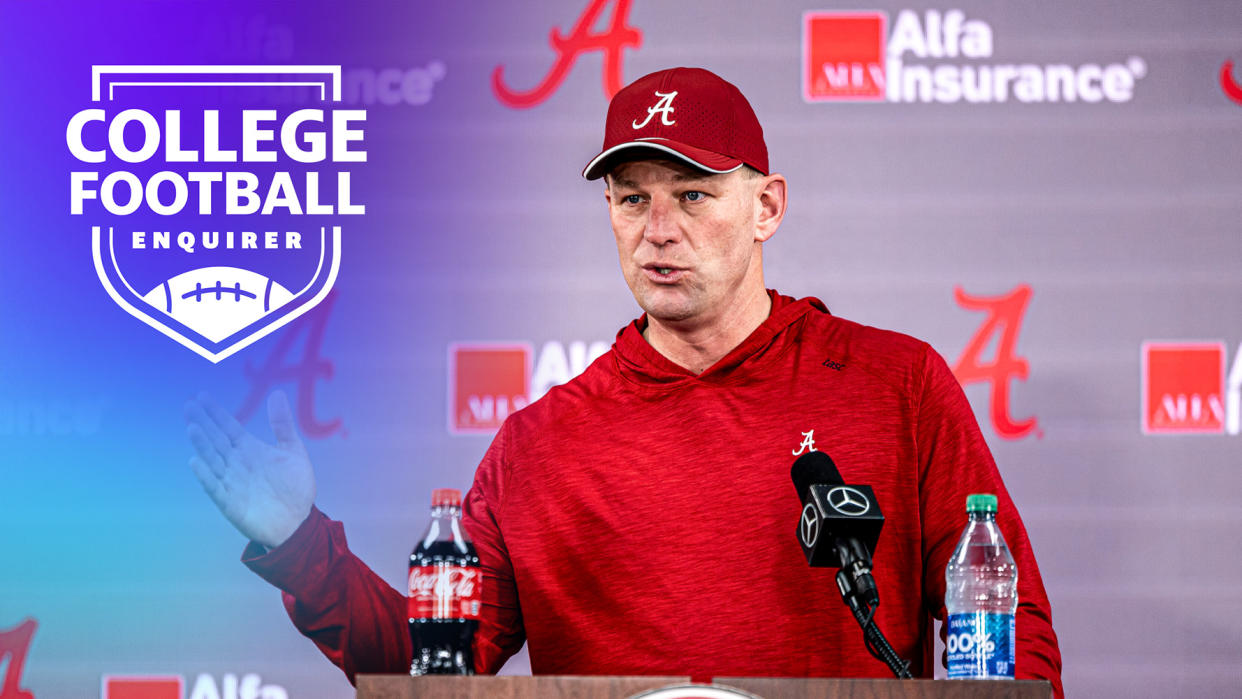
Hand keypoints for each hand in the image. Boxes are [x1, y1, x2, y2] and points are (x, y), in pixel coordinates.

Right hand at [185, 390, 315, 548]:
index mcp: (250, 449)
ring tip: (192, 428)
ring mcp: (232, 482)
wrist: (299, 522)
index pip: (228, 427)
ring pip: (213, 460)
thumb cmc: (295, 487)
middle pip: (216, 439)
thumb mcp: (293, 451)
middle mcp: (237, 463)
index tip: (202, 395)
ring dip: (202, 445)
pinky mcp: (231, 502)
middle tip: (188, 405)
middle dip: (203, 423)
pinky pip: (215, 487)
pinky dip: (206, 475)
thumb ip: (282, 424)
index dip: (216, 412)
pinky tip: (196, 462)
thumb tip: (276, 393)